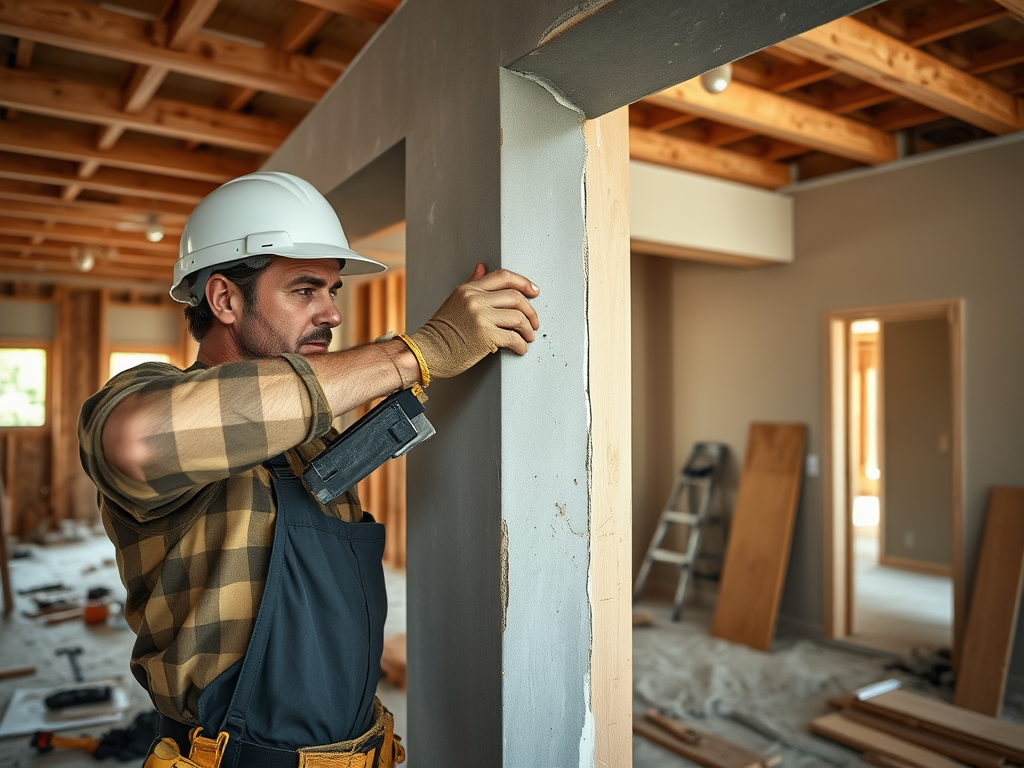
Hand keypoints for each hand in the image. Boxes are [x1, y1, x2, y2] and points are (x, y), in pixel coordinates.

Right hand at [408, 263, 539, 379]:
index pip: (504, 276)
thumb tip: (482, 266)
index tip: (534, 291)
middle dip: (530, 312)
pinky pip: (513, 338)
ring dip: (528, 330)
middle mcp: (475, 300)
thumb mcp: (455, 300)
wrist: (426, 352)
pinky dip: (521, 345)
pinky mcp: (485, 336)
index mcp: (469, 289)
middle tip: (534, 323)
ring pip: (518, 318)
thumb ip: (472, 283)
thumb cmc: (440, 331)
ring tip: (528, 337)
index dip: (524, 282)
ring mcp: (481, 317)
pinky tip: (521, 348)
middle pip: (515, 297)